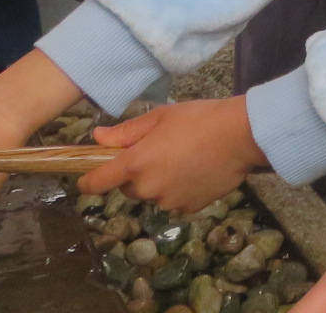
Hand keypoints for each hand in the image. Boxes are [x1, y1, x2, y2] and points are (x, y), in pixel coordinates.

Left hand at [83, 97, 267, 212]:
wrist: (240, 136)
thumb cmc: (198, 119)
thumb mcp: (160, 116)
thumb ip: (127, 132)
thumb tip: (98, 138)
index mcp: (135, 164)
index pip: (98, 182)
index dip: (88, 182)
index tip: (86, 181)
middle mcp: (147, 188)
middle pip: (129, 187)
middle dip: (136, 174)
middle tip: (158, 153)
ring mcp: (168, 201)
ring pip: (153, 195)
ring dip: (159, 183)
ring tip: (183, 160)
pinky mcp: (188, 209)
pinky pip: (174, 201)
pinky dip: (179, 190)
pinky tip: (197, 171)